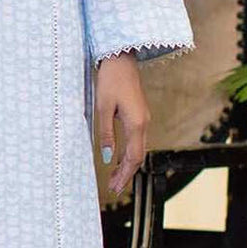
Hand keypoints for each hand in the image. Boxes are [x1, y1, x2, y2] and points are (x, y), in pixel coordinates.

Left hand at [94, 53, 149, 198]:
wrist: (121, 59)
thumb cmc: (110, 80)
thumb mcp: (102, 107)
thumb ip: (105, 133)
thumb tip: (106, 157)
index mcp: (136, 124)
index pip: (133, 157)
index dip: (124, 174)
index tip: (114, 188)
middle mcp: (144, 123)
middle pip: (137, 156)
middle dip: (126, 174)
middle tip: (113, 189)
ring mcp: (143, 119)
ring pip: (137, 149)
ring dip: (126, 165)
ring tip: (114, 178)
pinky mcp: (139, 115)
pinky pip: (136, 140)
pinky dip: (128, 153)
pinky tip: (118, 159)